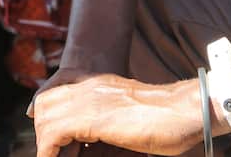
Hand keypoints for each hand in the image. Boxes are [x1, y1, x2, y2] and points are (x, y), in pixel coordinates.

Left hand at [31, 73, 199, 156]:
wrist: (186, 110)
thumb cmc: (167, 117)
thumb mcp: (128, 108)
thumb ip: (107, 114)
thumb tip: (93, 135)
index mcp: (97, 82)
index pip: (54, 90)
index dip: (46, 115)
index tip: (51, 139)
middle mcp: (90, 85)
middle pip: (44, 103)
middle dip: (43, 130)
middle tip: (59, 152)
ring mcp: (90, 99)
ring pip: (44, 117)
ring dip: (47, 142)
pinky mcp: (94, 118)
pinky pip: (53, 134)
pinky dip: (49, 151)